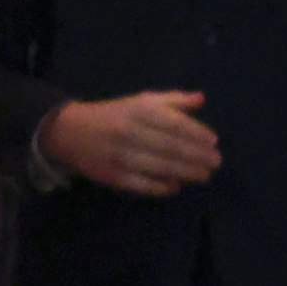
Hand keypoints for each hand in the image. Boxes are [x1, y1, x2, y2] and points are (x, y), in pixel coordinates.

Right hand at [40, 91, 221, 196]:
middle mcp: (129, 132)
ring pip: (157, 166)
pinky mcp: (111, 177)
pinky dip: (159, 187)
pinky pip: (140, 184)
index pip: (173, 123)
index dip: (196, 133)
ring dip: (184, 172)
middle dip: (195, 156)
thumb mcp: (142, 101)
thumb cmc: (116, 115)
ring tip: (204, 175)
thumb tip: (201, 99)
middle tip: (216, 162)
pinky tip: (176, 186)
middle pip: (168, 147)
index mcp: (139, 111)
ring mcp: (120, 156)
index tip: (214, 141)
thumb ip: (173, 101)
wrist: (70, 133)